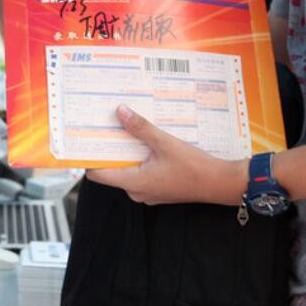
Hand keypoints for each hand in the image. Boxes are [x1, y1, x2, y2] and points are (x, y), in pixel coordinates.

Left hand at [87, 105, 244, 205]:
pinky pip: (143, 174)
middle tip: (108, 128)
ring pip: (129, 171)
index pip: (98, 175)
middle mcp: (138, 191)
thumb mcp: (165, 143)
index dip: (89, 159)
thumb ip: (141, 128)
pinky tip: (148, 143)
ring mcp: (149, 193)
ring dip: (128, 153)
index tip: (85, 142)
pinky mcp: (159, 190)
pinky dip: (142, 160)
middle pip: (113, 171)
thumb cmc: (194, 167)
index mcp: (134, 182)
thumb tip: (120, 112)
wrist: (220, 183)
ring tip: (128, 131)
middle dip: (111, 150)